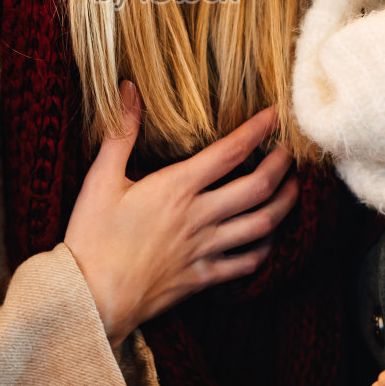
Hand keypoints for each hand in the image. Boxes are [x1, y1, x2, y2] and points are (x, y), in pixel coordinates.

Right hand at [64, 83, 299, 346]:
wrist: (90, 297)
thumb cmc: (92, 237)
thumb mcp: (100, 179)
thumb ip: (119, 133)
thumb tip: (128, 88)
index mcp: (176, 188)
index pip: (229, 152)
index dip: (257, 130)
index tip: (274, 115)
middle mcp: (198, 217)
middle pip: (257, 188)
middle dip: (281, 166)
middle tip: (291, 152)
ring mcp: (204, 249)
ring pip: (262, 225)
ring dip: (284, 204)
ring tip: (294, 188)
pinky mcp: (203, 278)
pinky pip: (247, 263)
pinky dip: (265, 248)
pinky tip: (269, 237)